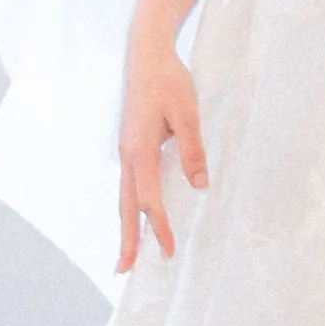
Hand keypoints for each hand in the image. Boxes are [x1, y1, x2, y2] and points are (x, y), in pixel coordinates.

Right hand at [117, 41, 206, 269]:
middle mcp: (127, 155)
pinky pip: (129, 183)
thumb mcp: (188, 113)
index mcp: (140, 150)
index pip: (149, 200)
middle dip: (127, 239)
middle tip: (124, 271)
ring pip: (124, 196)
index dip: (159, 228)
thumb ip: (193, 150)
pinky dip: (130, 205)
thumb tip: (200, 185)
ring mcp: (125, 151)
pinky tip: (138, 215)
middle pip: (126, 206)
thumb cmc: (168, 81)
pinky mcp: (129, 146)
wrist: (146, 54)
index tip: (168, 251)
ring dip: (127, 225)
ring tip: (127, 252)